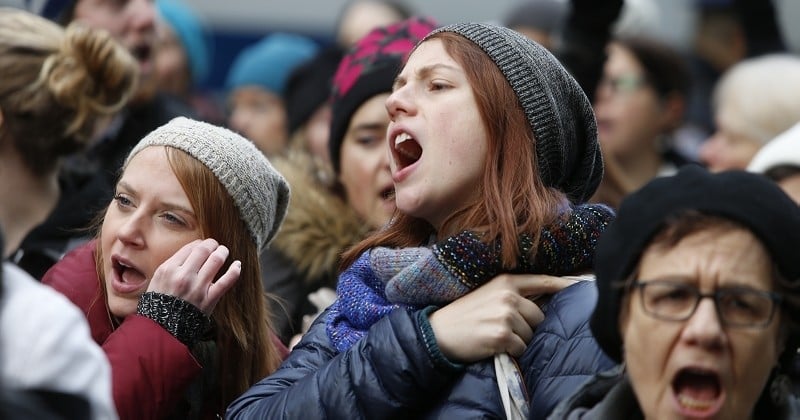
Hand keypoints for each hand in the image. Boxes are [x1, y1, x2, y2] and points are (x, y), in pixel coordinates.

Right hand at [146, 238, 240, 314]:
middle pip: (204, 250)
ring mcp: (198, 287)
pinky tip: (237, 264)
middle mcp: (183, 276)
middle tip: (215, 245)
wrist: (162, 329)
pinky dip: (235, 270)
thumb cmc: (160, 304)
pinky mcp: (209, 299)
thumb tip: (192, 251)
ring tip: (223, 252)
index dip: (200, 243)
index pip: (190, 247)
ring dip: (223, 252)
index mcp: (168, 269)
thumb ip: (173, 266)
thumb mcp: (158, 280)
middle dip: (212, 244)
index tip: (202, 245)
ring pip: (216, 260)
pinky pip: (227, 281)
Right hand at [428, 274, 575, 362]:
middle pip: (539, 316)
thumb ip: (514, 293)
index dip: (563, 285)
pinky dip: (511, 351)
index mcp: (506, 281)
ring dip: (519, 340)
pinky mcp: (502, 335)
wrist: (439, 332)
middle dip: (528, 326)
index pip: (543, 282)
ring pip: (531, 334)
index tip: (579, 286)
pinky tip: (495, 345)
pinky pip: (521, 348)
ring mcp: (506, 315)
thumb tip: (545, 300)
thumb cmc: (465, 314)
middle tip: (504, 327)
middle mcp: (508, 295)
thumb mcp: (488, 293)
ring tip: (497, 335)